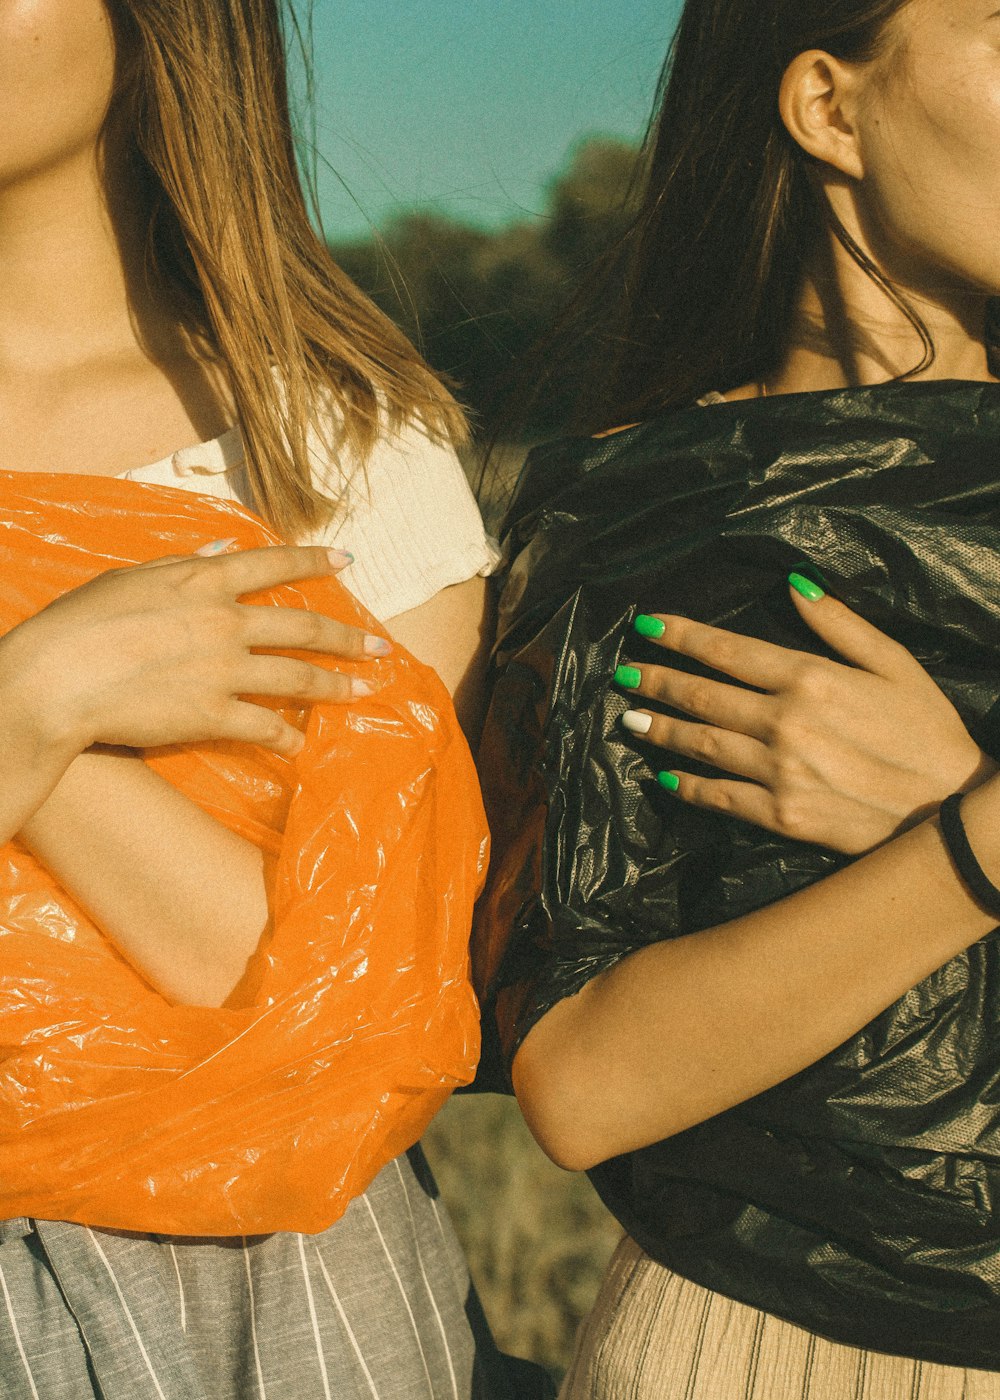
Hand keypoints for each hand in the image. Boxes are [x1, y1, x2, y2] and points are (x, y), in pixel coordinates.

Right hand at [0, 544, 384, 759]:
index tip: (347, 562)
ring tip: (365, 690)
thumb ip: (183, 562)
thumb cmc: (81, 622)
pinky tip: (301, 745)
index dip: (314, 561)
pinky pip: (267, 728)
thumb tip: (222, 544)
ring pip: (299, 678)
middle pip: (304, 626)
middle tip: (380, 646)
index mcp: (204, 578)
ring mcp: (225, 670)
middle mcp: (226, 621)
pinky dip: (288, 738)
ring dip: (337, 685)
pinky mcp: (215, 715)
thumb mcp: (131, 577)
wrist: (58, 679)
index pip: (274, 564)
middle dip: (348, 636)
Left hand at [615, 581, 995, 853]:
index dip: (682, 636)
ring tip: (630, 717)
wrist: (952, 811)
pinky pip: (719, 797)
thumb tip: (792, 584)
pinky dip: (687, 786)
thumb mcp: (896, 663)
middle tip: (624, 672)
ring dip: (661, 728)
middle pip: (703, 695)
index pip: (728, 650)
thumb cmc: (929, 731)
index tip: (647, 626)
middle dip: (657, 680)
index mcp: (809, 678)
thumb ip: (839, 624)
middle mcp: (784, 722)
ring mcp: (778, 772)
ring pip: (701, 744)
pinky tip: (664, 777)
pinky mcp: (781, 816)